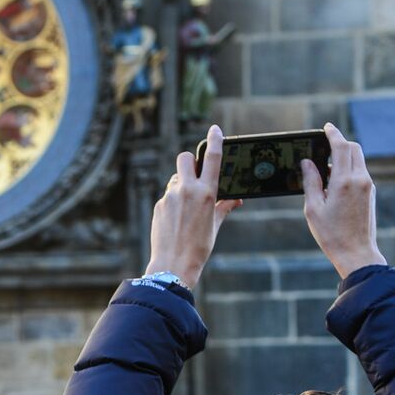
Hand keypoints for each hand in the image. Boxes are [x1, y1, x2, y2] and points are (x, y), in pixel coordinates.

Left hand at [147, 124, 241, 287]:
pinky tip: (176, 220)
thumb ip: (224, 207)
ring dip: (181, 184)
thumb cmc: (199, 247)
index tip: (215, 129)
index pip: (212, 158)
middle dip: (190, 161)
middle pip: (185, 158)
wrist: (174, 264)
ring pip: (175, 179)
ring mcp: (170, 197)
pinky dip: (174, 201)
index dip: (214, 140)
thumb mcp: (215, 225)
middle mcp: (187, 190)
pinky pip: (168, 195)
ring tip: (187, 207)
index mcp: (206, 193)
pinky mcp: (159, 205)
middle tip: (194, 173)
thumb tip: (236, 200)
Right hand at [302, 123, 386, 277]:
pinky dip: (349, 169)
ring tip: (326, 170)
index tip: (326, 127)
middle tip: (324, 146)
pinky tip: (335, 183)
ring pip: (358, 160)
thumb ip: (311, 182)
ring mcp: (368, 186)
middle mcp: (360, 179)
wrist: (357, 253)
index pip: (341, 147)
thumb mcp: (313, 208)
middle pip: (354, 149)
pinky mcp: (371, 193)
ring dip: (344, 158)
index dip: (333, 134)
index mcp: (344, 181)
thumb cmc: (331, 234)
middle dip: (340, 143)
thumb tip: (307, 163)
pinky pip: (360, 172)